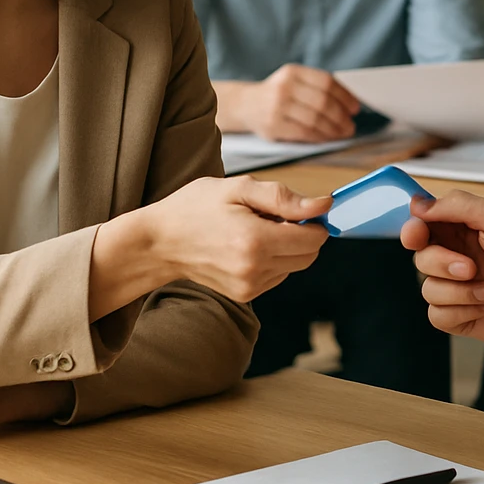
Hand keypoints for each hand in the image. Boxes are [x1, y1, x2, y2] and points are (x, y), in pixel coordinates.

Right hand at [146, 176, 330, 302]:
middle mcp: (254, 269)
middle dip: (301, 233)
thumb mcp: (238, 188)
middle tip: (270, 216)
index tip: (297, 207)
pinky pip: (278, 275)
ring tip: (253, 229)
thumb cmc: (195, 207)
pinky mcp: (244, 295)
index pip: (314, 238)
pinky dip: (273, 259)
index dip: (313, 219)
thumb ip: (283, 197)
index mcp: (255, 240)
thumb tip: (324, 206)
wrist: (159, 242)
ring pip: (295, 266)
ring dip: (286, 247)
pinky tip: (246, 245)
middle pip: (309, 255)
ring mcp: (249, 286)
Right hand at [239, 65, 360, 141]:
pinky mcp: (273, 125)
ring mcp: (277, 106)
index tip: (355, 107)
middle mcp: (284, 87)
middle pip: (323, 102)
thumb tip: (349, 104)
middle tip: (351, 125)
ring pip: (315, 119)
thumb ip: (316, 87)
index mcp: (293, 72)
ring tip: (342, 133)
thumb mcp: (293, 81)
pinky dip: (320, 137)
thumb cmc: (277, 95)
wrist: (245, 105)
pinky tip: (327, 138)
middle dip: (341, 116)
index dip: (345, 96)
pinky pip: (304, 132)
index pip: (326, 82)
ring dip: (334, 129)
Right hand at [399, 190, 483, 357]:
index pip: (424, 221)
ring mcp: (460, 286)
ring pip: (426, 287)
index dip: (414, 227)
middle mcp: (459, 255)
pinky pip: (437, 315)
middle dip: (440, 262)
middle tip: (469, 267)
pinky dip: (461, 310)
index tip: (416, 233)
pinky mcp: (462, 315)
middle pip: (420, 256)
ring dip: (458, 291)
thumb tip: (418, 203)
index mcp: (466, 226)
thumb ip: (459, 205)